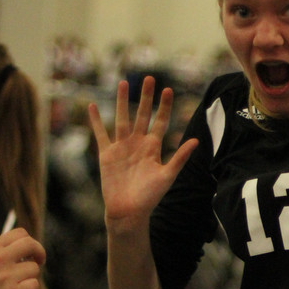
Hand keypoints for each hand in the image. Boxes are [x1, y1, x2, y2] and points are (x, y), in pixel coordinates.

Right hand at [0, 229, 44, 288]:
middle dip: (39, 252)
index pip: (20, 233)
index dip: (30, 242)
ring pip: (34, 268)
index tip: (30, 253)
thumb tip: (24, 247)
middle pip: (30, 244)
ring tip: (17, 284)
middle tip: (39, 261)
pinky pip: (33, 285)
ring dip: (30, 276)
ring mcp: (4, 277)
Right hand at [88, 76, 197, 232]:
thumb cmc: (150, 197)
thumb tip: (196, 141)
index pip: (160, 122)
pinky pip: (101, 134)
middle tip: (149, 78)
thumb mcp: (167, 176)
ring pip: (122, 118)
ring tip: (123, 82)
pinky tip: (93, 106)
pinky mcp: (107, 154)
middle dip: (145, 97)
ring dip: (122, 101)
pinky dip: (96, 121)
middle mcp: (137, 144)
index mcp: (153, 148)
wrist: (129, 210)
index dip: (164, 107)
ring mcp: (122, 147)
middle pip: (142, 115)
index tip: (168, 90)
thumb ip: (180, 158)